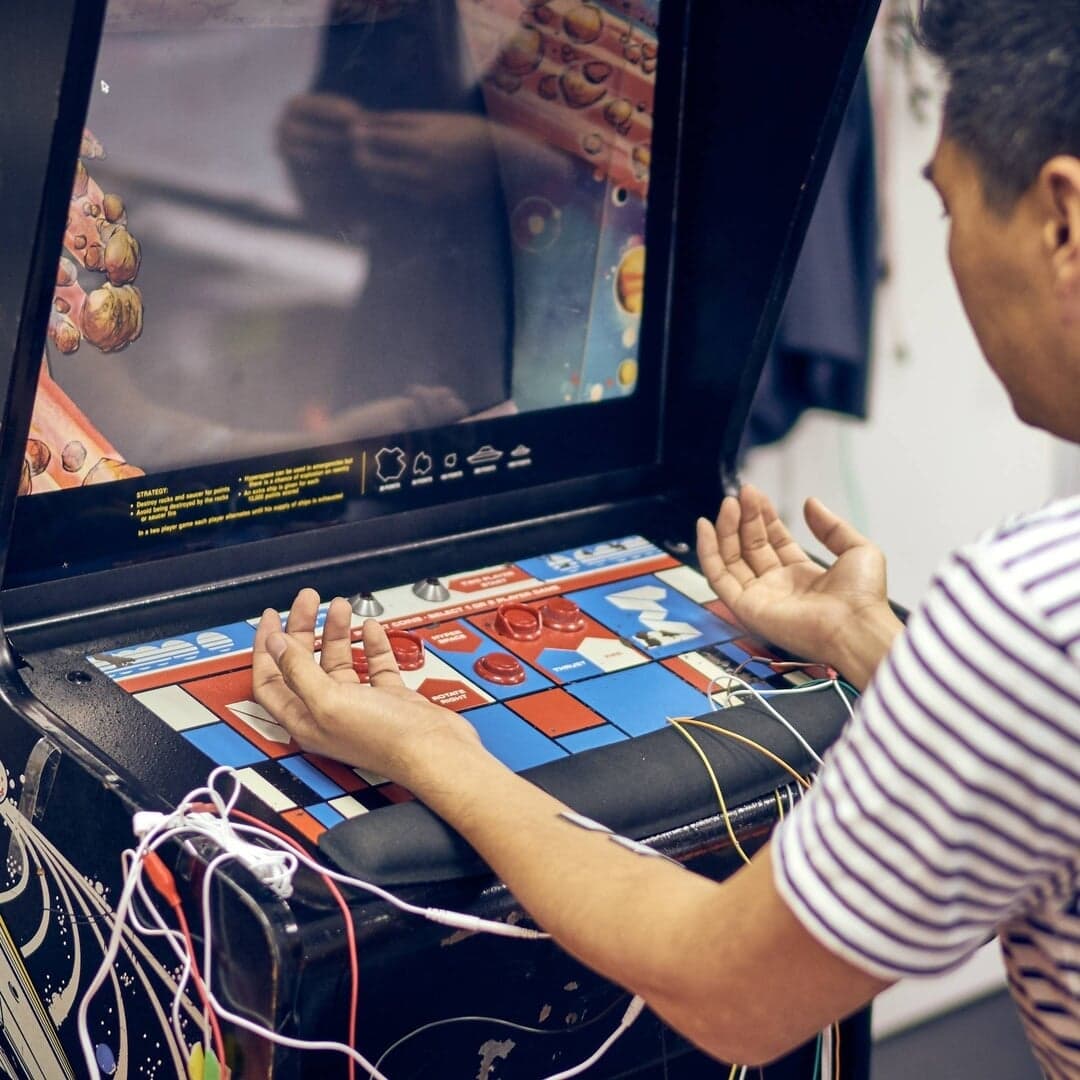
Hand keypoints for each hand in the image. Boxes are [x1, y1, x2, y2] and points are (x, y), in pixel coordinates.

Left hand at [252, 588, 481, 780]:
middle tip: (308, 600)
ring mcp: (359, 704)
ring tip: (341, 606)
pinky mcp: (388, 698)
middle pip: (304, 663)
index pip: (271, 679)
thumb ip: (298, 670)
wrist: (434, 749)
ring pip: (340, 659)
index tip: (270, 618)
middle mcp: (328, 712)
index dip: (266, 648)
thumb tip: (274, 644)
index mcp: (305, 719)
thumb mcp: (329, 700)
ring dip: (337, 631)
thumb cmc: (383, 738)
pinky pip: (374, 665)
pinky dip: (371, 644)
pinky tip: (371, 629)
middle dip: (302, 628)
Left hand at [278, 94, 499, 211]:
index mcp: (421, 144)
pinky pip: (400, 196)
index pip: (375, 140)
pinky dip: (390, 187)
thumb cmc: (464, 130)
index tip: (352, 131)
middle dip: (359, 157)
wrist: (500, 160)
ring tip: (371, 163)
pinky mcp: (432, 204)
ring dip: (372, 174)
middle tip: (355, 149)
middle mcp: (422, 171)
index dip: (358, 135)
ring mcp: (427, 191)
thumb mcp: (432, 119)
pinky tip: (392, 178)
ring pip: (382, 185)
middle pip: (372, 167)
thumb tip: (362, 122)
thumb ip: (396, 122)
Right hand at [696, 485, 901, 688]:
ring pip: (732, 559)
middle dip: (745, 518)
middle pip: (751, 546)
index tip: (755, 495)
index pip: (773, 541)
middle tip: (743, 493)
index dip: (763, 517)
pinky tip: (706, 527)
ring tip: (729, 504)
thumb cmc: (863, 598)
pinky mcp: (746, 607)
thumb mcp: (857, 549)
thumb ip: (831, 526)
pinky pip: (718, 577)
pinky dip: (708, 552)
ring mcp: (760, 597)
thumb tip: (810, 503)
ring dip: (726, 530)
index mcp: (803, 575)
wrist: (856, 626)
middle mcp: (778, 586)